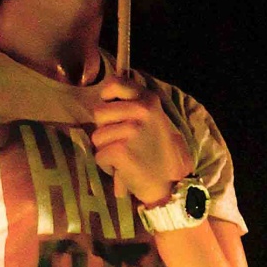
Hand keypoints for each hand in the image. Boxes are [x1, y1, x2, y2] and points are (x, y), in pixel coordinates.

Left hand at [91, 78, 193, 208]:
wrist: (169, 183)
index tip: (112, 110)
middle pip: (99, 112)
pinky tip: (123, 167)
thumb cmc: (156, 151)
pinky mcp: (121, 150)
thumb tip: (105, 93)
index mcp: (148, 99)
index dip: (106, 97)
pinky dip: (107, 165)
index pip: (114, 83)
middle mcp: (141, 110)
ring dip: (106, 148)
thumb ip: (133, 103)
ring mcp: (131, 129)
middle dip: (105, 129)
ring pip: (97, 136)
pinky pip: (99, 155)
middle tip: (123, 141)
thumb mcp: (153, 118)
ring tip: (125, 155)